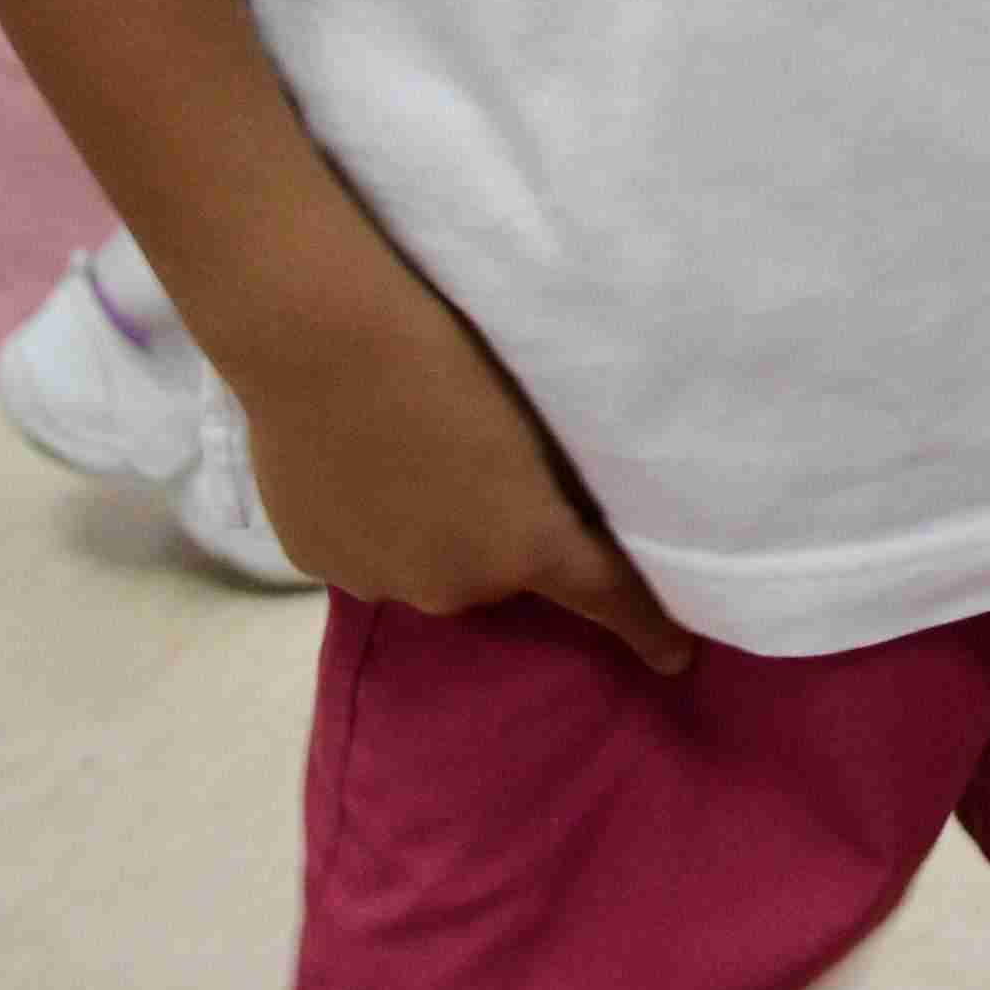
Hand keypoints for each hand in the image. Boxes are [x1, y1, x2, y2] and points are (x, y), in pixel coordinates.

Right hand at [226, 252, 690, 669]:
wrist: (320, 334)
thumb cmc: (446, 347)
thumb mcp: (531, 416)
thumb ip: (554, 482)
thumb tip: (558, 513)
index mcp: (525, 547)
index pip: (606, 597)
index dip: (647, 628)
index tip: (675, 656)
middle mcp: (456, 587)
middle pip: (495, 571)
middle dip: (497, 535)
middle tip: (477, 462)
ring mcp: (379, 582)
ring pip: (424, 563)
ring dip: (429, 530)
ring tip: (405, 448)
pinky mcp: (315, 563)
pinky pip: (364, 549)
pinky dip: (369, 519)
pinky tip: (354, 454)